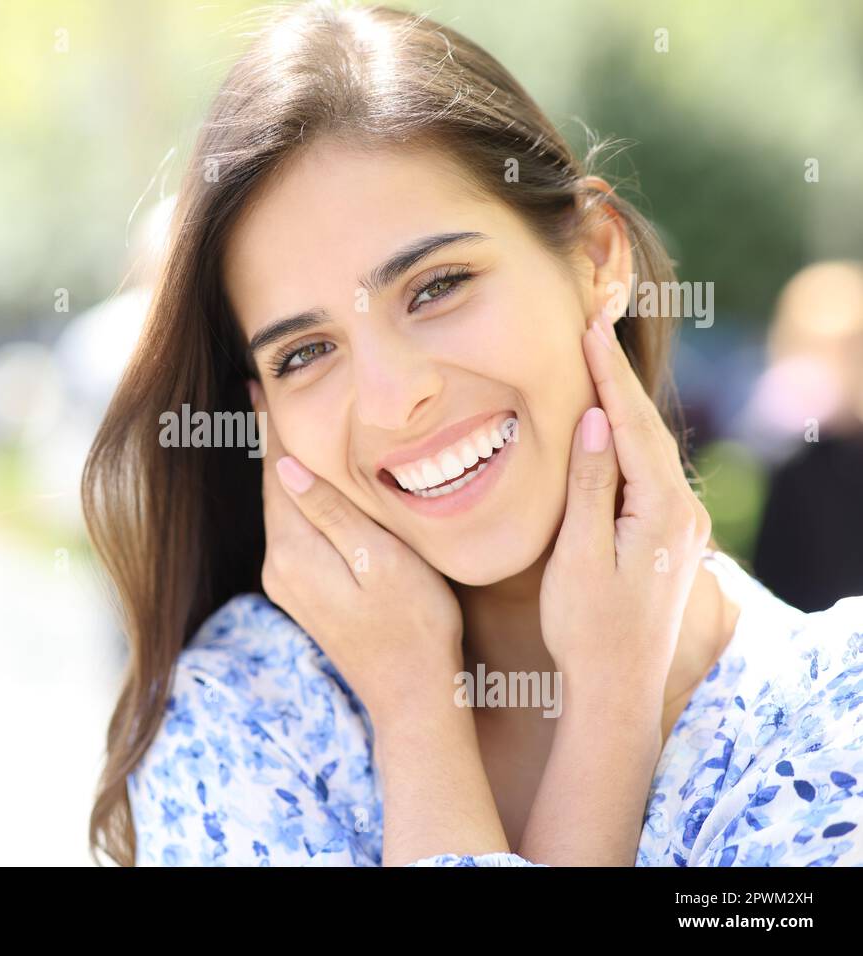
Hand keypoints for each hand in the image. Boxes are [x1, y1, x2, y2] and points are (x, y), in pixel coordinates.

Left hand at [248, 381, 463, 728]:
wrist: (413, 698)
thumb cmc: (414, 625)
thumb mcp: (380, 560)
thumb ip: (331, 512)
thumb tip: (284, 464)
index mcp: (293, 552)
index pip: (277, 472)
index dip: (272, 425)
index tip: (259, 382)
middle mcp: (279, 566)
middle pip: (274, 486)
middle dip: (273, 438)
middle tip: (265, 386)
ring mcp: (288, 583)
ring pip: (284, 507)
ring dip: (286, 466)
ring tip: (284, 420)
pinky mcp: (304, 592)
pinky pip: (295, 528)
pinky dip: (299, 496)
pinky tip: (308, 479)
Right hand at [538, 307, 712, 703]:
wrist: (616, 689)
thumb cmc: (587, 627)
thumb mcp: (579, 555)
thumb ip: (591, 486)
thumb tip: (595, 421)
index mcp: (663, 511)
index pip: (633, 426)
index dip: (608, 376)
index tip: (587, 329)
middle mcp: (683, 513)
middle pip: (648, 429)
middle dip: (618, 377)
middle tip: (595, 323)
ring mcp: (679, 527)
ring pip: (648, 450)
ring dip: (622, 405)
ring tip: (599, 358)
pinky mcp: (666, 539)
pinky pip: (645, 474)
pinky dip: (625, 440)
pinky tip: (609, 423)